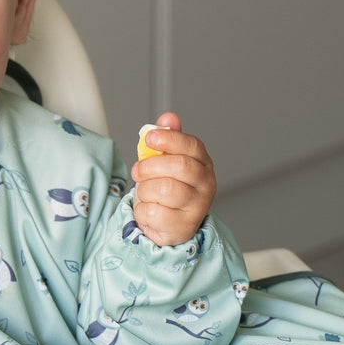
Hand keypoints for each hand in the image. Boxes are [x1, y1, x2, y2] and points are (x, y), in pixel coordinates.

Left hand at [130, 113, 216, 246]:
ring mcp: (197, 207)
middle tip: (138, 171)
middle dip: (150, 166)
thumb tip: (169, 117)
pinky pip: (153, 212)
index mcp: (203, 163)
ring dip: (144, 190)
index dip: (169, 139)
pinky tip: (148, 209)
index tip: (149, 138)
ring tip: (145, 192)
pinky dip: (142, 210)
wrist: (167, 224)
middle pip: (179, 166)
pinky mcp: (182, 227)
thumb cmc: (167, 187)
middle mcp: (206, 184)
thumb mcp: (166, 161)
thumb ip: (167, 139)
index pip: (192, 145)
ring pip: (164, 189)